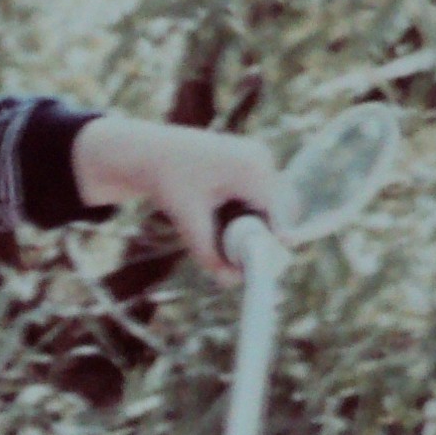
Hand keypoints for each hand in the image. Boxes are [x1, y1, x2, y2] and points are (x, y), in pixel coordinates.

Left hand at [71, 116, 281, 280]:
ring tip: (227, 233)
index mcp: (251, 169)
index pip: (279, 213)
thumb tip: (230, 281)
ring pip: (277, 200)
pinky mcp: (254, 158)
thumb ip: (209, 254)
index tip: (264, 265)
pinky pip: (267, 192)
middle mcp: (261, 157)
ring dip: (263, 221)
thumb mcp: (189, 223)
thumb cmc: (168, 185)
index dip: (276, 241)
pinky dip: (256, 209)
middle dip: (269, 233)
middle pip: (284, 207)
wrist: (151, 153)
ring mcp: (259, 155)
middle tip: (244, 256)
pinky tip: (227, 216)